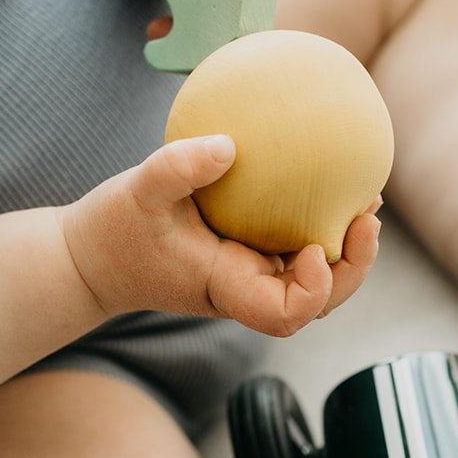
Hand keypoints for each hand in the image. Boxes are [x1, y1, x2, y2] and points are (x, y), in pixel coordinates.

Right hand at [59, 134, 380, 338]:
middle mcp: (244, 287)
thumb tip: (229, 143)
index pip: (284, 314)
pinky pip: (292, 248)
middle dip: (352, 269)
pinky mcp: (244, 255)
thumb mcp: (135, 192)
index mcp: (225, 286)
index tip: (315, 249)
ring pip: (312, 279)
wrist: (89, 260)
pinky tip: (330, 181)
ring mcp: (247, 275)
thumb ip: (177, 168)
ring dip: (345, 250)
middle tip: (368, 216)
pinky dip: (318, 225)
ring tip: (366, 200)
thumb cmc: (110, 232)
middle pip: (316, 303)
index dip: (314, 291)